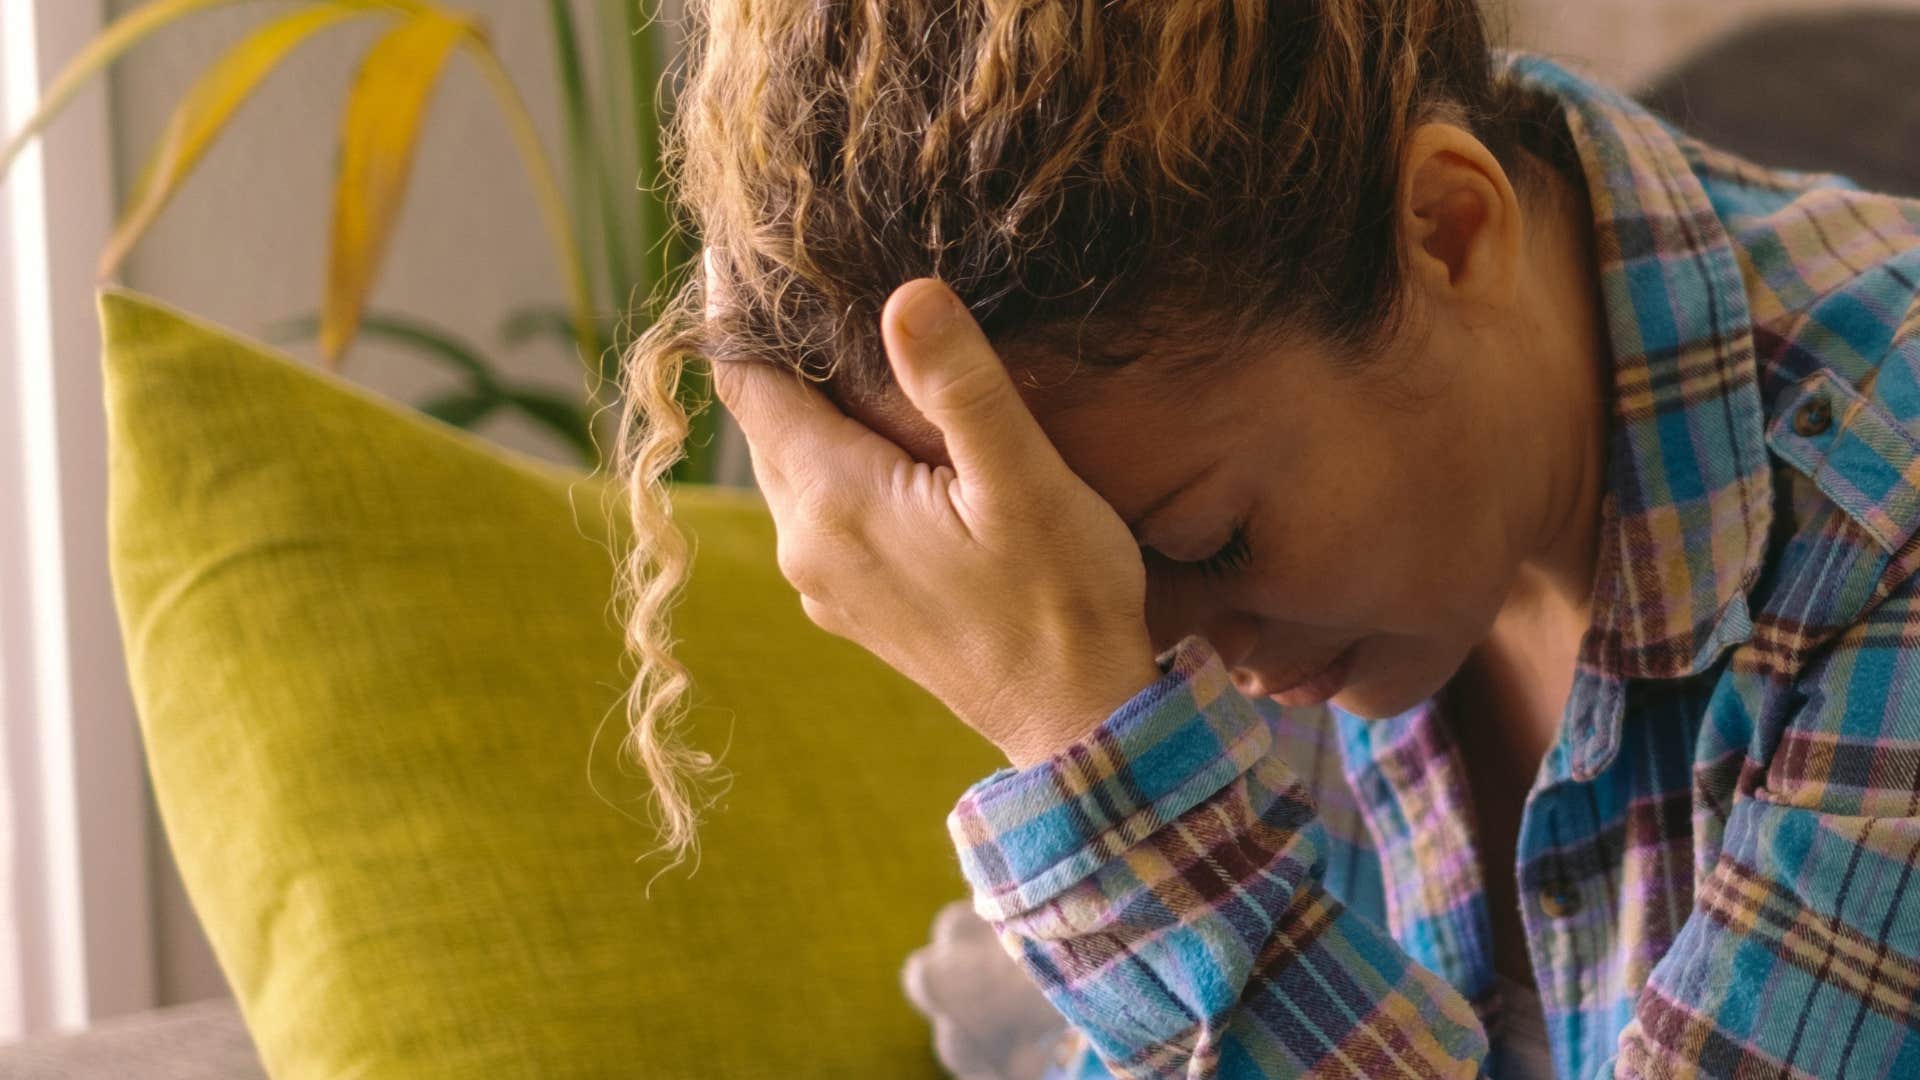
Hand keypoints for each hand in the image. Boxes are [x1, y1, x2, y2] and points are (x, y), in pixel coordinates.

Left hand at [708, 272, 1160, 767]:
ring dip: (810, 408)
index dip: (734, 308)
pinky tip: (888, 439)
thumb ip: (960, 386)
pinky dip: (835, 460)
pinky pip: (820, 509)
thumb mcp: (1024, 482)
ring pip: (792, 464)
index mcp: (833, 500)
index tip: (736, 242)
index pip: (746, 381)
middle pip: (763, 420)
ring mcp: (825, 582)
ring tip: (850, 342)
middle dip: (777, 351)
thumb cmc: (1064, 599)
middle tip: (802, 273)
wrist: (1078, 723)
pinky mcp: (853, 606)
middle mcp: (807, 544)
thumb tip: (904, 295)